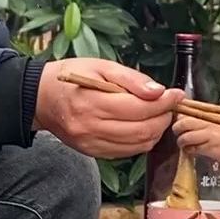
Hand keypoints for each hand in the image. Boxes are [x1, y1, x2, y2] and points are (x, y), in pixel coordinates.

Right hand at [33, 58, 185, 157]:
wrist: (42, 98)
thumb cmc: (72, 77)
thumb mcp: (101, 66)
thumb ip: (131, 78)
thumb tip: (158, 91)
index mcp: (92, 102)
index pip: (139, 108)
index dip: (164, 102)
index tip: (176, 94)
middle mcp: (91, 127)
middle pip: (142, 130)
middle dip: (163, 118)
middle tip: (169, 105)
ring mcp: (91, 143)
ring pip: (137, 145)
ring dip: (155, 131)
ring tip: (157, 115)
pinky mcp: (93, 152)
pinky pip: (126, 152)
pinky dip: (141, 141)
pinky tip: (141, 126)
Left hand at [173, 114, 219, 166]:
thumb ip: (213, 119)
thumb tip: (199, 120)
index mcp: (213, 113)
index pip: (189, 109)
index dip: (180, 114)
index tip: (179, 119)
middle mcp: (209, 122)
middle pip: (182, 121)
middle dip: (177, 128)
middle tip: (181, 133)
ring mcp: (209, 135)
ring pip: (184, 136)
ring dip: (182, 141)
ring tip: (186, 145)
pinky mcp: (211, 148)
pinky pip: (193, 149)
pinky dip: (189, 151)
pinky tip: (193, 152)